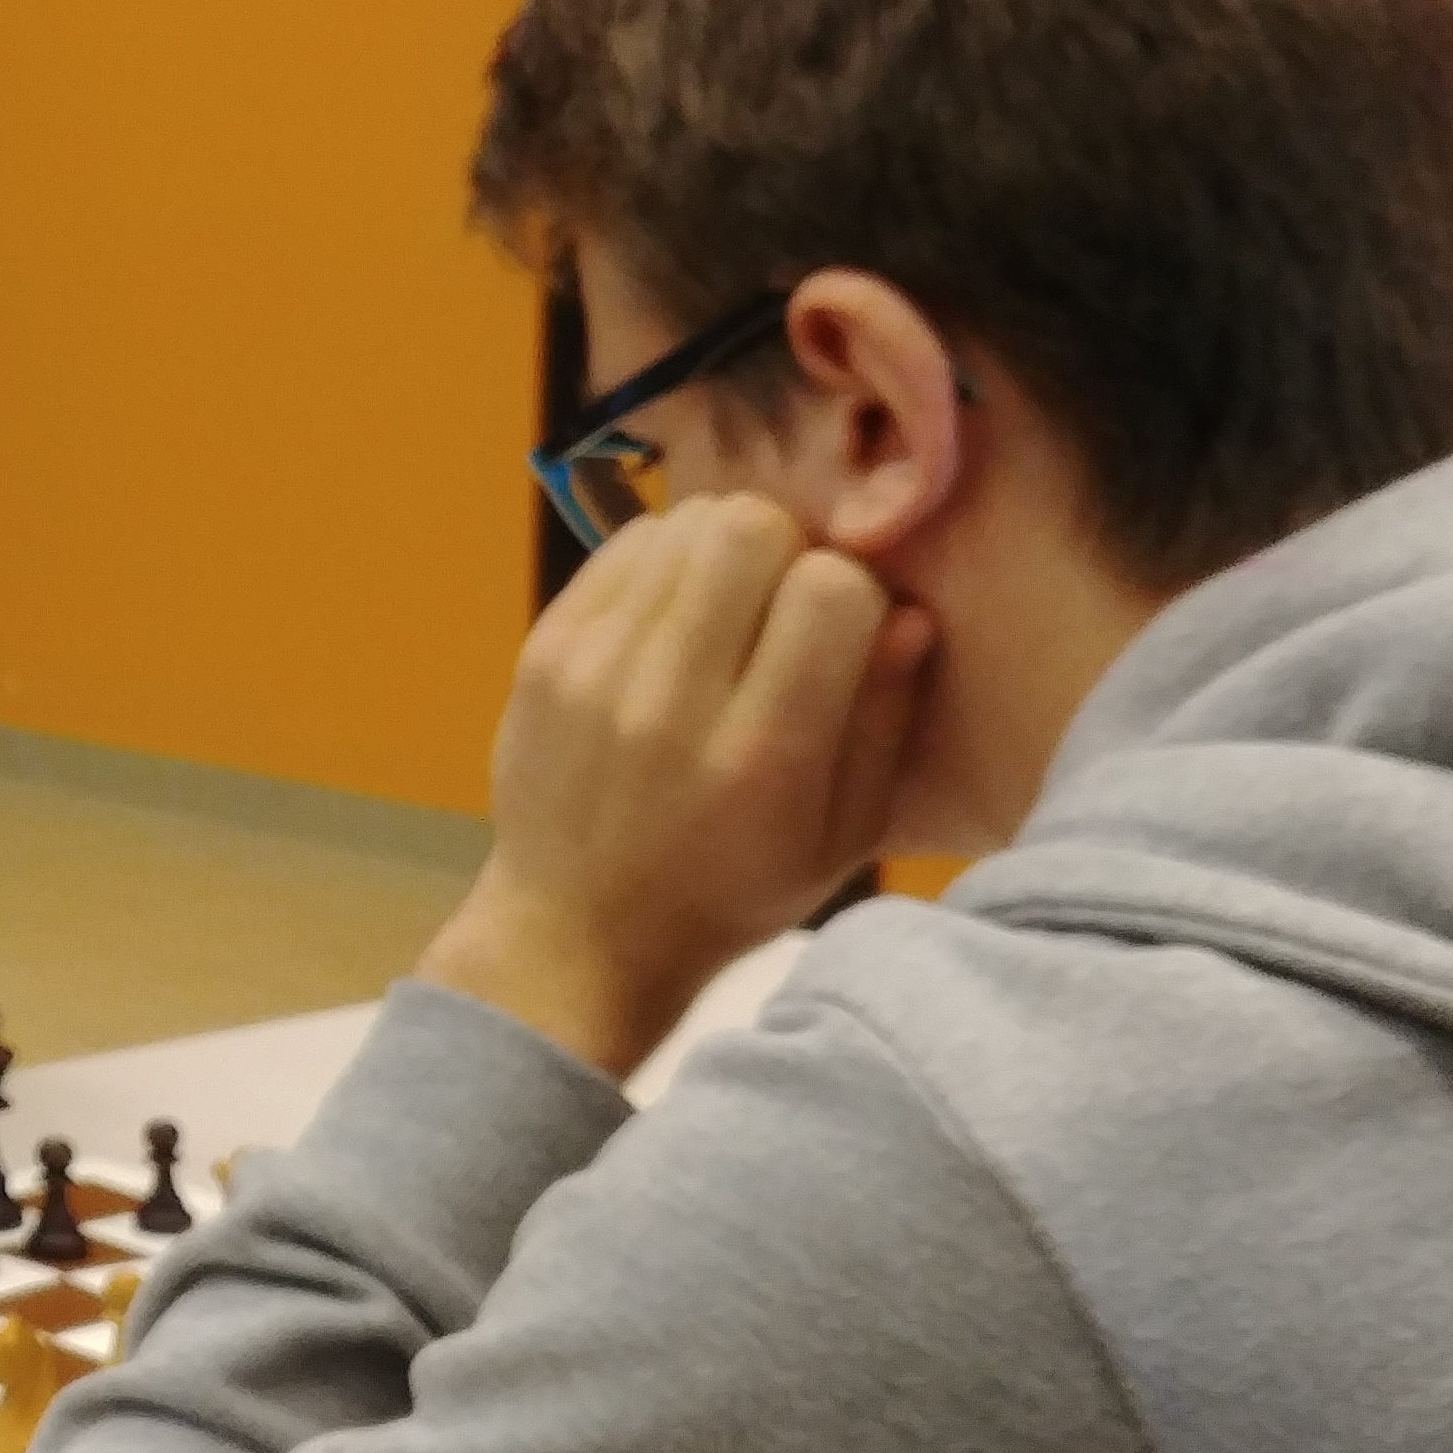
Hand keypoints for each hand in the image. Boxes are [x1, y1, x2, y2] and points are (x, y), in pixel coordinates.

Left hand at [419, 495, 935, 1077]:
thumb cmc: (731, 890)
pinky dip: (664, 563)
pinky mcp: (543, 651)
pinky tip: (673, 623)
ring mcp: (595, 669)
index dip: (853, 596)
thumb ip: (882, 726)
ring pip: (686, 522)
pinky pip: (626, 544)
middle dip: (787, 553)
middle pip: (750, 527)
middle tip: (780, 612)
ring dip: (724, 552)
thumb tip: (909, 616)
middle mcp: (671, 702)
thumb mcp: (840, 840)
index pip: (831, 590)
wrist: (576, 930)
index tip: (840, 639)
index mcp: (761, 756)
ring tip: (728, 617)